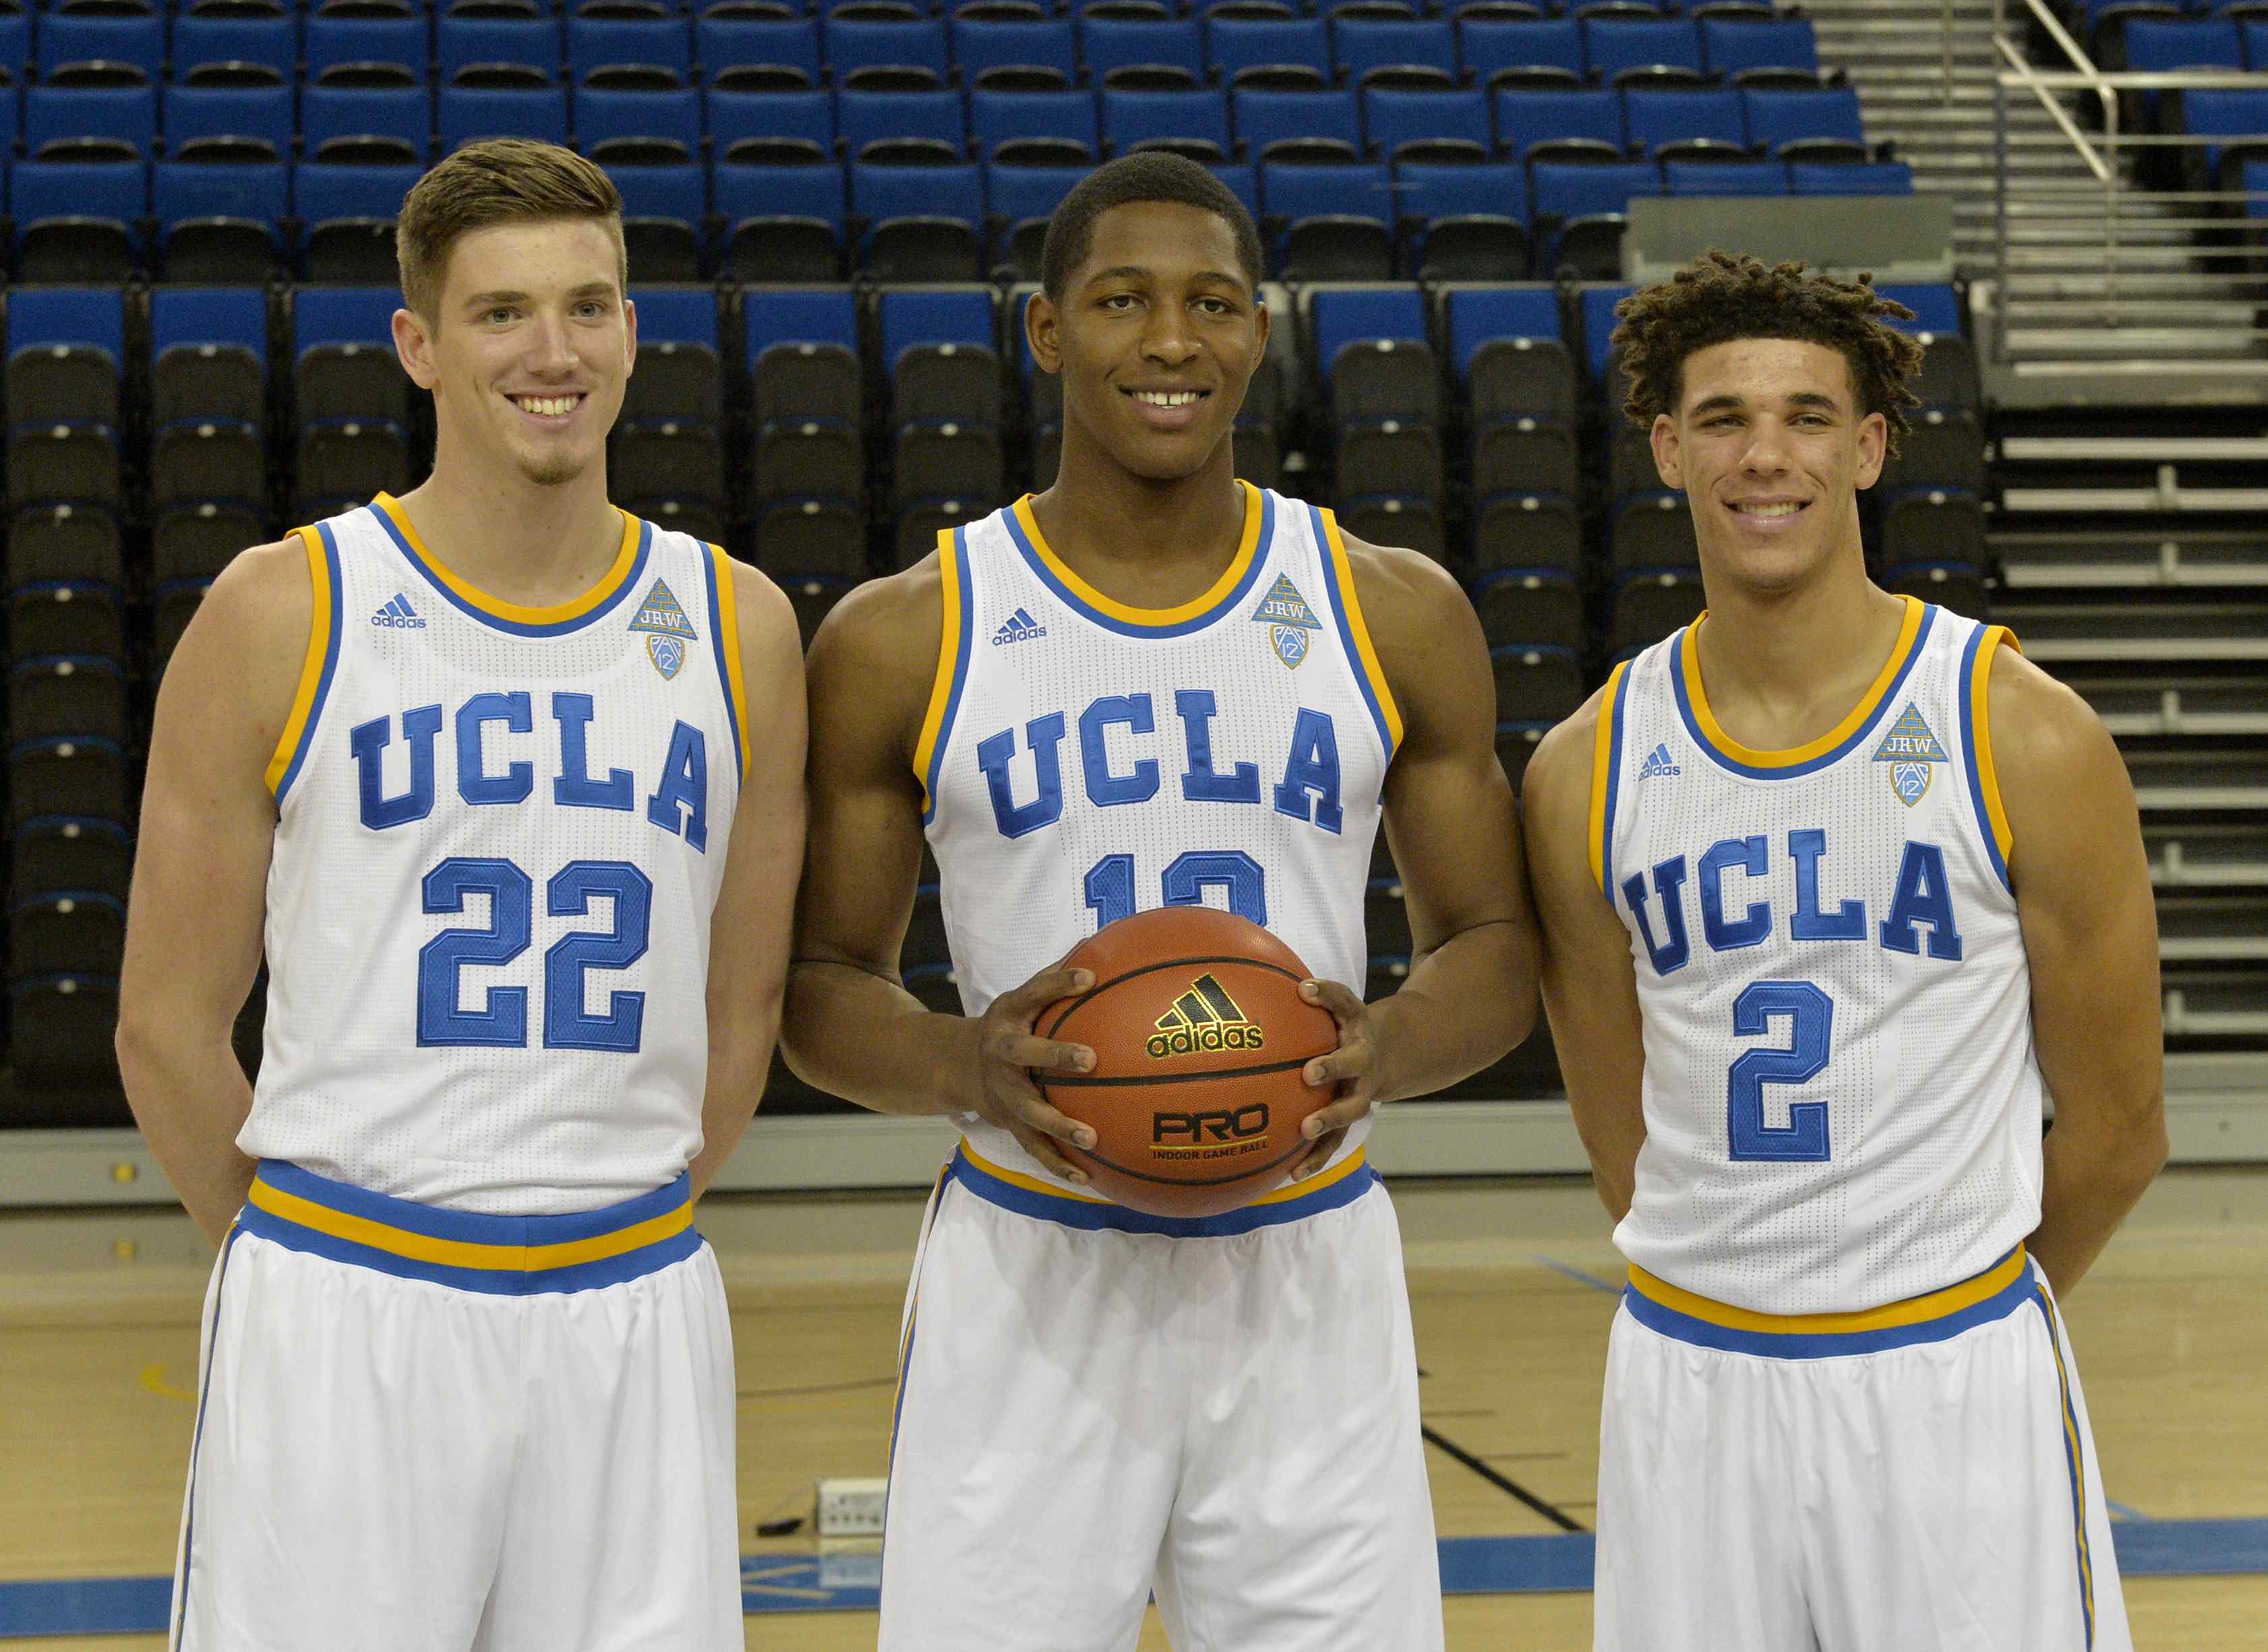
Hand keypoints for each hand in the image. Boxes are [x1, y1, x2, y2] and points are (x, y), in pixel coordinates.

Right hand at [961, 963, 1099, 1186]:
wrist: (956, 1065)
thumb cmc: (1010, 1025)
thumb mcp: (1022, 997)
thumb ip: (1057, 979)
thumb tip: (1107, 951)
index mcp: (1008, 1016)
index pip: (1033, 992)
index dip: (1058, 984)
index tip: (1089, 977)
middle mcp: (1001, 1052)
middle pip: (1025, 1054)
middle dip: (1055, 1056)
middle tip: (1091, 1060)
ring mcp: (1002, 1091)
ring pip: (1029, 1110)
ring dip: (1059, 1125)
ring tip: (1092, 1138)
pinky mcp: (1007, 1122)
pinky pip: (1033, 1147)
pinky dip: (1058, 1164)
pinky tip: (1089, 1179)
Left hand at [1288, 978, 1382, 1180]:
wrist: (1389, 1055)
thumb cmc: (1340, 1027)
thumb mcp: (1331, 1005)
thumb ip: (1299, 995)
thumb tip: (1242, 974)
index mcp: (1354, 1024)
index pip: (1343, 1002)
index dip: (1327, 994)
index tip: (1304, 989)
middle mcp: (1362, 1057)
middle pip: (1352, 1061)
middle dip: (1332, 1066)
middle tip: (1309, 1072)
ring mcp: (1361, 1090)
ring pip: (1350, 1108)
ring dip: (1329, 1119)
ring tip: (1304, 1130)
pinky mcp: (1352, 1119)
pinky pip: (1335, 1142)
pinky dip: (1316, 1158)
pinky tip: (1292, 1174)